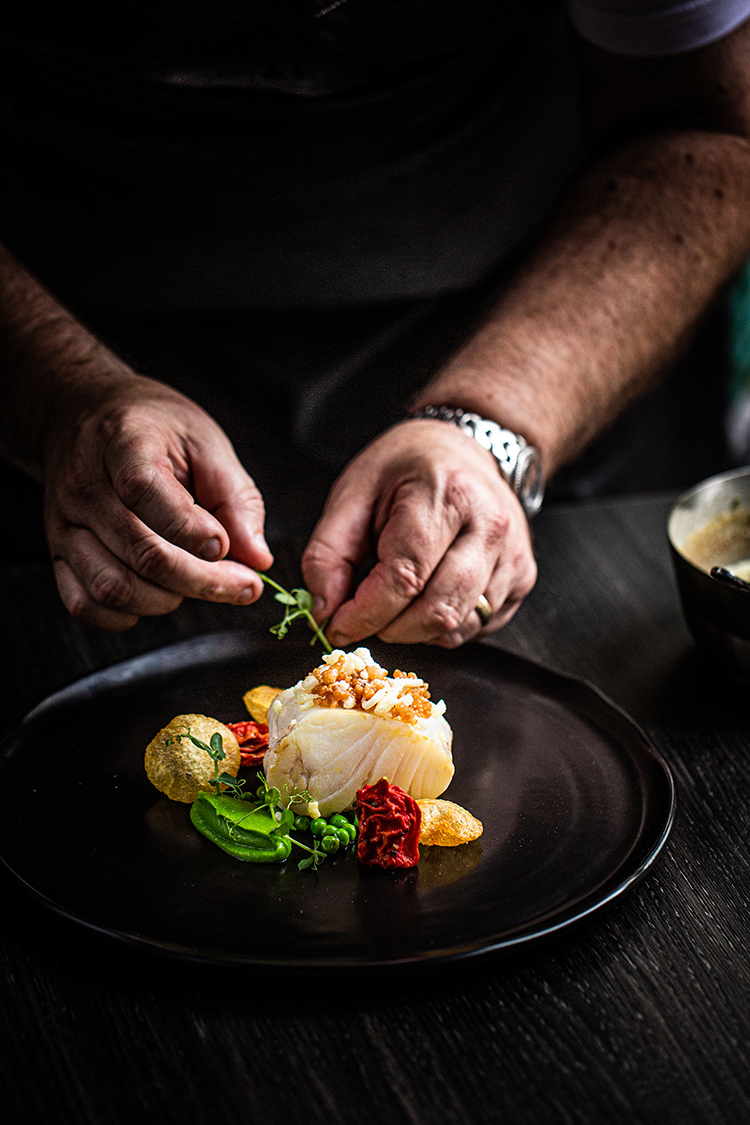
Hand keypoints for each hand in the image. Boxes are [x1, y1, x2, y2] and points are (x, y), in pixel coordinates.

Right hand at [43, 373, 272, 630]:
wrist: (84, 416)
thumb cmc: (154, 429)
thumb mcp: (206, 442)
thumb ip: (237, 499)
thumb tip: (257, 558)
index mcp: (122, 444)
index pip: (144, 492)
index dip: (189, 529)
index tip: (224, 547)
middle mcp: (84, 487)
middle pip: (142, 554)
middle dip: (203, 581)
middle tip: (244, 585)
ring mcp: (64, 524)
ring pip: (113, 587)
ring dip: (168, 600)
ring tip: (200, 584)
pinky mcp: (58, 553)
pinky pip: (84, 604)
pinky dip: (127, 615)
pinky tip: (158, 596)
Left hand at [302, 419, 536, 647]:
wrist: (467, 448)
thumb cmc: (408, 468)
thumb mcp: (353, 493)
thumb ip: (329, 554)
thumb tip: (324, 612)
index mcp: (445, 495)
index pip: (403, 577)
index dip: (364, 613)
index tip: (337, 625)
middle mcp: (490, 526)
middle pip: (436, 611)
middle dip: (389, 628)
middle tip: (364, 616)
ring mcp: (513, 554)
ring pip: (458, 626)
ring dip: (416, 630)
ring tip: (395, 601)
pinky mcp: (523, 577)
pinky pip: (477, 626)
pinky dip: (443, 626)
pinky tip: (427, 596)